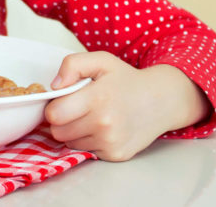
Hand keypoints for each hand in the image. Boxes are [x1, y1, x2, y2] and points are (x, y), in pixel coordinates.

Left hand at [44, 51, 210, 161]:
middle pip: (58, 132)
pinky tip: (103, 128)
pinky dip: (89, 140)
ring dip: (75, 132)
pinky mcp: (116, 155)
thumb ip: (72, 65)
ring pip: (70, 143)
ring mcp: (111, 142)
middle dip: (62, 120)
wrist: (160, 101)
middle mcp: (104, 123)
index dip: (54, 106)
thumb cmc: (127, 80)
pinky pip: (87, 151)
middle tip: (77, 108)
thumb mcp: (101, 60)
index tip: (64, 100)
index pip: (54, 114)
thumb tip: (54, 86)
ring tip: (92, 117)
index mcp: (97, 98)